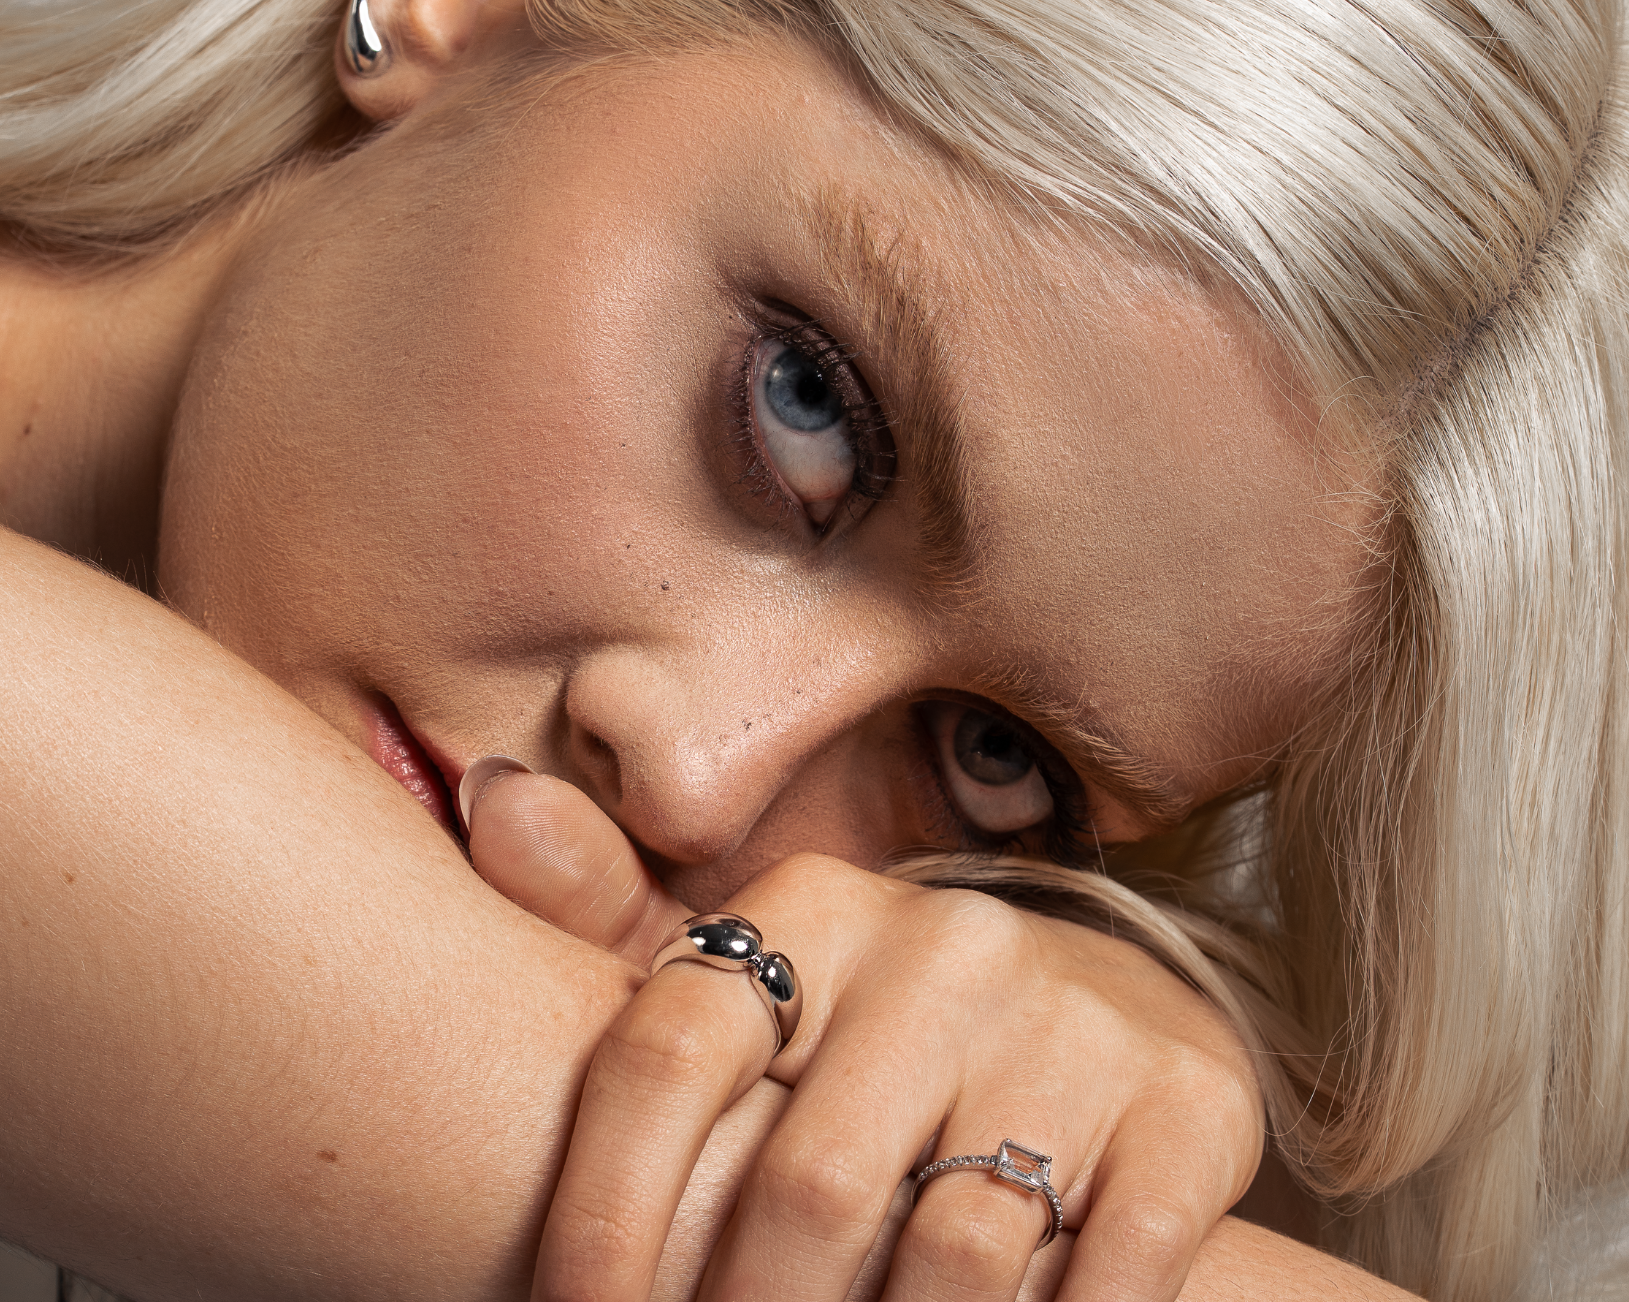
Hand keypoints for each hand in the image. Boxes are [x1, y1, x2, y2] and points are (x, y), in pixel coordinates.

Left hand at [464, 766, 1262, 1301]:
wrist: (1095, 1005)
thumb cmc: (872, 1021)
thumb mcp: (749, 968)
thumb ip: (607, 914)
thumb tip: (495, 801)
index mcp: (813, 907)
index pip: (670, 1050)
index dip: (599, 1219)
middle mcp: (946, 944)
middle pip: (807, 1185)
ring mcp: (1074, 1021)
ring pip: (951, 1254)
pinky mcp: (1187, 1104)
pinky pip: (1110, 1274)